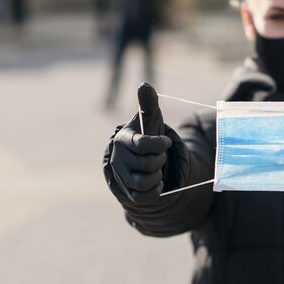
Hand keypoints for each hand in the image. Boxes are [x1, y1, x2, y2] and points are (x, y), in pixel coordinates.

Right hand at [110, 83, 172, 203]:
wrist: (140, 157)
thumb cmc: (146, 133)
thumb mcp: (149, 119)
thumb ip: (148, 103)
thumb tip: (144, 85)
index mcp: (124, 140)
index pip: (143, 144)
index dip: (160, 144)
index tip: (165, 142)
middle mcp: (119, 159)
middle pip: (149, 164)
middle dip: (160, 159)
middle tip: (158, 156)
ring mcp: (121, 177)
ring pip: (145, 181)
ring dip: (157, 175)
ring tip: (157, 168)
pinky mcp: (127, 192)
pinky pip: (142, 197)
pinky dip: (154, 191)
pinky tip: (156, 182)